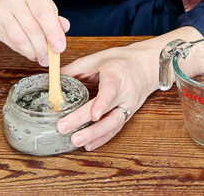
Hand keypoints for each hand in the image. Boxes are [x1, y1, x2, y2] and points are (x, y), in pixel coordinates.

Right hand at [0, 0, 68, 65]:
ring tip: (41, 57)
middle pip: (32, 28)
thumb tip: (64, 28)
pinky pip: (11, 42)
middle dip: (43, 47)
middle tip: (51, 58)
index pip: (43, 13)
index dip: (53, 32)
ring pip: (20, 38)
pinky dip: (23, 50)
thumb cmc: (25, 0)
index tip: (59, 47)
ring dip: (33, 52)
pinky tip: (30, 52)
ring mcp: (1, 11)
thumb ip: (54, 16)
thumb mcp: (42, 1)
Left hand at [56, 26, 201, 150]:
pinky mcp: (129, 114)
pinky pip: (116, 129)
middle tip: (64, 128)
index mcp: (117, 74)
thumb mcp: (99, 58)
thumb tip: (55, 78)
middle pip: (108, 112)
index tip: (93, 115)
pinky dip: (102, 138)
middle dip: (86, 123)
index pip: (110, 90)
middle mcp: (126, 92)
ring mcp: (129, 105)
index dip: (102, 103)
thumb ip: (77, 68)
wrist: (148, 65)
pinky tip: (89, 145)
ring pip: (113, 124)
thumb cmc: (122, 60)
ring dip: (94, 135)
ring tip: (76, 141)